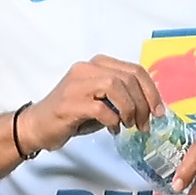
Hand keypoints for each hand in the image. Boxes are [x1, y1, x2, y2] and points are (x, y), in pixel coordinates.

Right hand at [21, 55, 165, 152]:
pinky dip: (113, 120)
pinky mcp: (70, 103)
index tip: (158, 111)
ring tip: (130, 125)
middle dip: (143, 103)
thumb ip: (121, 95)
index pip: (135, 70)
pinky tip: (113, 129)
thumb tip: (150, 105)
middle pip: (128, 78)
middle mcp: (86, 69)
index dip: (152, 91)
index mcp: (97, 64)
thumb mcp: (101, 100)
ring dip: (129, 109)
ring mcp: (76, 84)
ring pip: (116, 87)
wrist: (37, 126)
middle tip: (145, 123)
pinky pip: (102, 108)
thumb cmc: (71, 115)